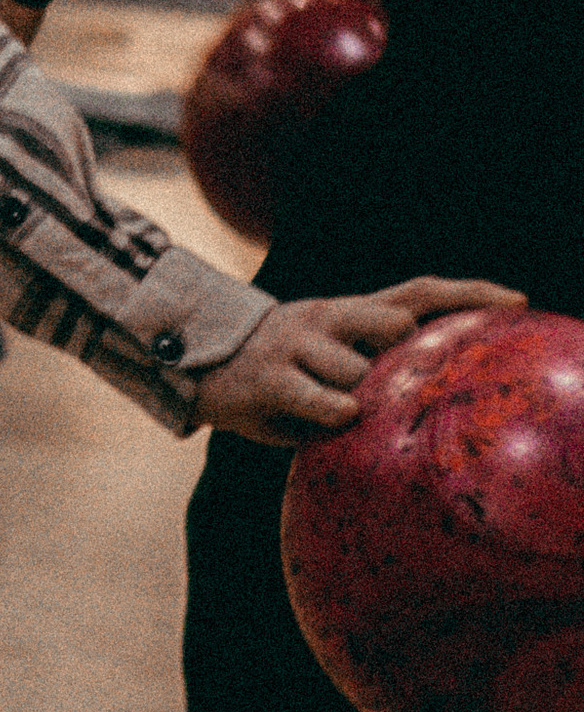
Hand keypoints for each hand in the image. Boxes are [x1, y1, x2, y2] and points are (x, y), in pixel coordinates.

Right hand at [190, 278, 528, 445]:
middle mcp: (326, 317)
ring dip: (357, 398)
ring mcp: (298, 345)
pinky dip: (335, 416)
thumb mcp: (326, 357)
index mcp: (347, 313)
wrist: (194, 361)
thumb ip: (369, 367)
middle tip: (385, 372)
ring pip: (358, 372)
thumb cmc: (280, 371)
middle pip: (392, 320)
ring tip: (332, 407)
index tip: (518, 300)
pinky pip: (325, 404)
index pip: (418, 292)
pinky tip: (330, 419)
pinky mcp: (273, 379)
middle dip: (401, 346)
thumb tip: (431, 391)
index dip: (469, 292)